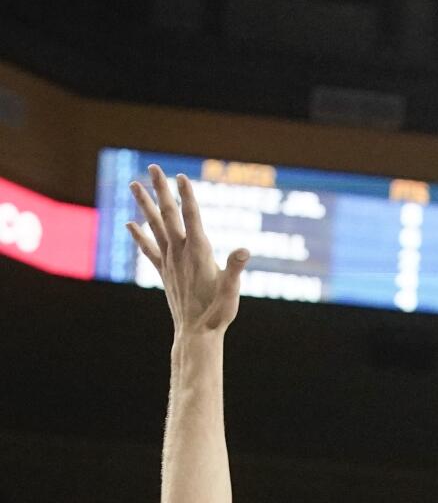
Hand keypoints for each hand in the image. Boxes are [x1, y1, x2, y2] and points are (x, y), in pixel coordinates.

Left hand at [128, 164, 248, 336]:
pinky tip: (129, 224)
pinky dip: (139, 236)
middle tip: (153, 167)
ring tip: (134, 184)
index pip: (192, 217)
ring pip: (154, 226)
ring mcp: (170, 261)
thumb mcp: (231, 290)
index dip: (187, 195)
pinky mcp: (164, 272)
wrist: (196, 335)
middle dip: (161, 190)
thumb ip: (235, 268)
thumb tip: (244, 250)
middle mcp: (180, 253)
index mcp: (199, 252)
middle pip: (168, 214)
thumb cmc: (217, 313)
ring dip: (144, 204)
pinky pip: (149, 249)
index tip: (181, 175)